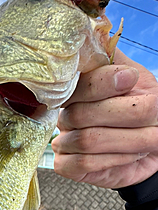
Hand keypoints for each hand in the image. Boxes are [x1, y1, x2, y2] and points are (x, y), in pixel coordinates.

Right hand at [52, 49, 157, 187]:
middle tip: (155, 117)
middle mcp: (65, 112)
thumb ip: (116, 64)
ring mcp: (61, 139)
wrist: (151, 149)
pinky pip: (82, 163)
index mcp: (78, 87)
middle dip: (126, 116)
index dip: (102, 83)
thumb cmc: (143, 113)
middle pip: (81, 113)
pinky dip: (113, 159)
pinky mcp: (63, 164)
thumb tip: (104, 44)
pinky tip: (131, 155)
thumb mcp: (138, 83)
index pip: (76, 82)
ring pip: (86, 139)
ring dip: (127, 140)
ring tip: (151, 138)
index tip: (131, 79)